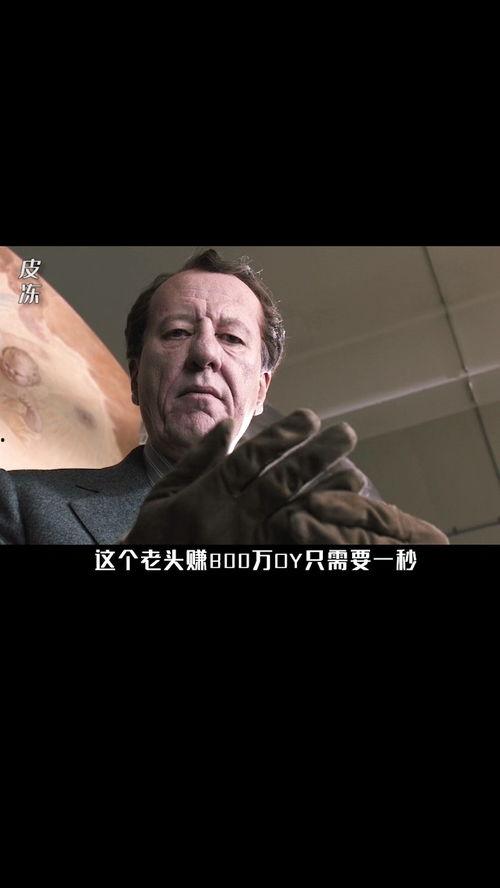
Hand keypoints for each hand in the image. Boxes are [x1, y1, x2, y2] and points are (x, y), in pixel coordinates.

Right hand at [124, 409, 447, 544]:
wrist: (154, 578)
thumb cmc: (155, 538)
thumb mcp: (163, 496)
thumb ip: (197, 461)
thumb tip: (228, 425)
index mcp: (206, 498)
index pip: (251, 460)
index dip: (282, 437)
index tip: (309, 417)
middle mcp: (231, 521)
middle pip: (281, 483)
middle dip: (315, 456)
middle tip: (346, 434)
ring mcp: (248, 547)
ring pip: (294, 516)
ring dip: (326, 494)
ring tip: (354, 475)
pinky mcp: (260, 562)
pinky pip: (293, 546)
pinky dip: (317, 531)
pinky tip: (338, 518)